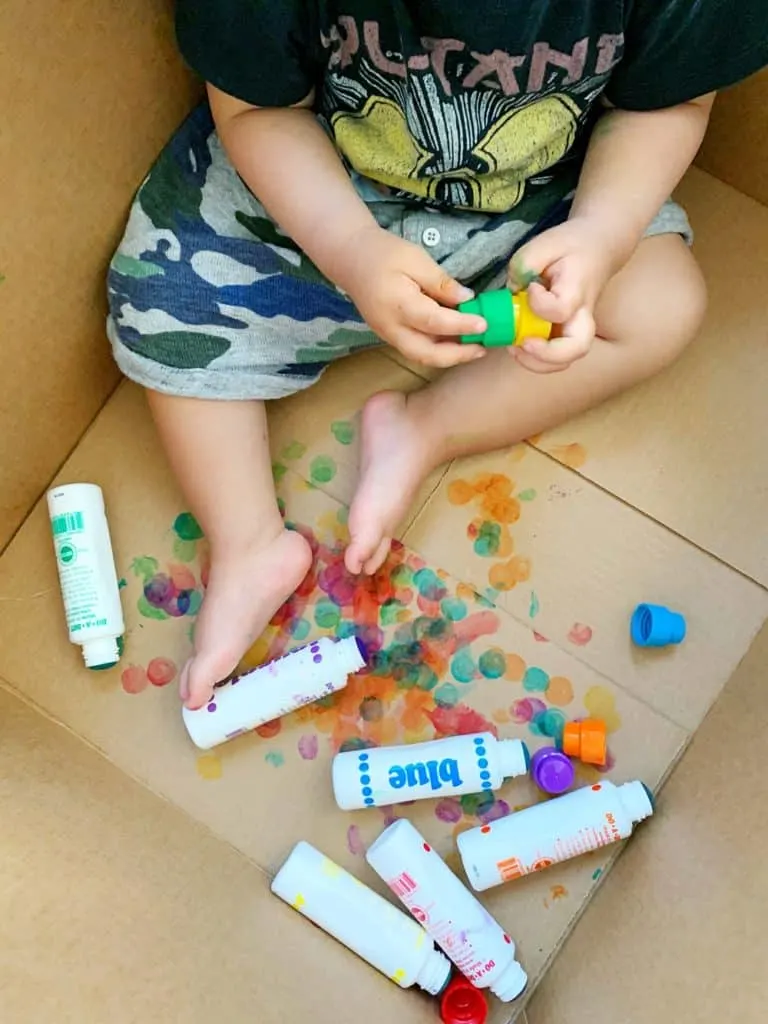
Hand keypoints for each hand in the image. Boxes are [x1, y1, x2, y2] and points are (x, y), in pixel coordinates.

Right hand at [336, 226, 487, 368]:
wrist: (351, 259)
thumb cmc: (383, 254)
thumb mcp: (416, 259)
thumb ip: (441, 283)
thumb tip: (467, 299)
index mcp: (398, 305)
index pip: (435, 322)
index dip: (461, 326)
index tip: (484, 324)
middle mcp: (391, 328)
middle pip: (426, 354)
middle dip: (456, 356)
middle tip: (481, 348)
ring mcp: (389, 336)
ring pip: (422, 356)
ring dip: (449, 356)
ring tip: (473, 347)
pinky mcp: (390, 336)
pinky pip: (416, 349)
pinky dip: (437, 349)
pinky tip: (455, 341)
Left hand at [507, 217, 616, 373]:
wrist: (599, 248)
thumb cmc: (572, 245)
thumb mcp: (547, 242)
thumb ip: (526, 262)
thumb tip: (513, 288)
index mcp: (578, 290)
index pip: (560, 309)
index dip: (539, 303)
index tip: (531, 286)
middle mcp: (581, 315)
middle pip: (576, 349)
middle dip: (546, 355)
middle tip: (523, 343)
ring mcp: (575, 328)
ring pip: (565, 361)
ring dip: (538, 362)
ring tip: (515, 347)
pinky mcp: (566, 335)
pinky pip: (555, 358)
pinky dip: (535, 359)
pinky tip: (518, 344)